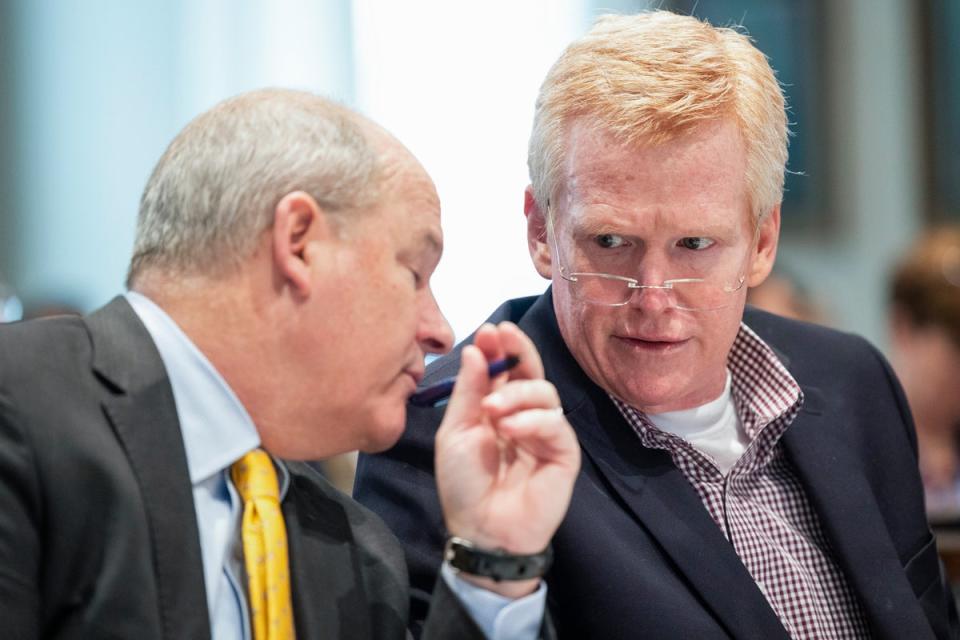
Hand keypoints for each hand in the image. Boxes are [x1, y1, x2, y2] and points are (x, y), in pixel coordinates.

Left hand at [435, 322, 579, 596]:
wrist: (481, 531)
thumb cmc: (464, 485)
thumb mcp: (456, 432)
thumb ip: (469, 391)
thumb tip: (476, 349)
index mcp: (497, 408)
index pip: (505, 370)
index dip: (500, 348)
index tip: (490, 330)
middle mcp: (524, 416)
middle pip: (532, 372)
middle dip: (518, 351)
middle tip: (503, 336)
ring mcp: (546, 433)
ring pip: (545, 393)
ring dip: (517, 394)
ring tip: (492, 412)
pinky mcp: (564, 453)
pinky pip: (555, 424)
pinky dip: (532, 420)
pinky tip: (509, 429)